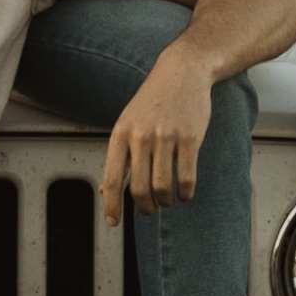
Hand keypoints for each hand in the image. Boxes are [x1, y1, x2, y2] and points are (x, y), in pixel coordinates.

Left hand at [100, 48, 212, 221]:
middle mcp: (141, 136)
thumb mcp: (128, 122)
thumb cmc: (153, 101)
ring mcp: (166, 137)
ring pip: (163, 187)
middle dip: (145, 207)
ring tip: (168, 200)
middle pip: (140, 189)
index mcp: (121, 133)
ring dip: (166, 201)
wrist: (182, 72)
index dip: (111, 205)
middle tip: (150, 210)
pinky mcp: (190, 138)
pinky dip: (185, 193)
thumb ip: (119, 155)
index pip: (112, 179)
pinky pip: (186, 177)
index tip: (113, 222)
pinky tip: (185, 194)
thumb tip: (106, 190)